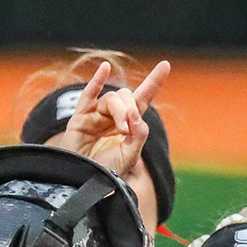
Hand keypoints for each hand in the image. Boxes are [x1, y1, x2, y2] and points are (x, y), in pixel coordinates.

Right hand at [47, 60, 170, 178]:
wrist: (83, 181)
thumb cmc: (107, 171)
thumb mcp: (130, 155)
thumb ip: (138, 134)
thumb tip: (136, 113)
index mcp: (129, 124)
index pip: (144, 98)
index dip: (154, 82)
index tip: (165, 65)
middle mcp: (113, 116)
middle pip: (126, 97)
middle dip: (129, 109)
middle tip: (126, 130)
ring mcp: (96, 114)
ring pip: (111, 99)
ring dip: (119, 111)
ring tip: (121, 130)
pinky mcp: (80, 117)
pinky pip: (89, 95)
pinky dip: (97, 81)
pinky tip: (105, 68)